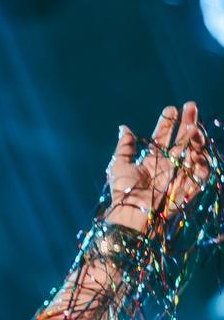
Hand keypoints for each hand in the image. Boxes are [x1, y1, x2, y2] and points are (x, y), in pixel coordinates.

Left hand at [105, 101, 211, 232]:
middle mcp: (167, 166)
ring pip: (193, 153)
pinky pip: (200, 174)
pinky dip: (201, 163)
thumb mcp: (119, 166)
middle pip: (182, 140)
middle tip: (191, 106)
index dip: (168, 122)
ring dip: (195, 139)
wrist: (132, 214)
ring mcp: (178, 176)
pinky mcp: (187, 189)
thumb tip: (124, 127)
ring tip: (194, 127)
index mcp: (151, 160)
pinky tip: (197, 152)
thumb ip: (124, 147)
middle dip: (187, 122)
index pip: (163, 137)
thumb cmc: (123, 192)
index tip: (171, 108)